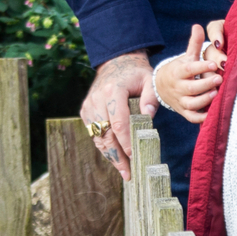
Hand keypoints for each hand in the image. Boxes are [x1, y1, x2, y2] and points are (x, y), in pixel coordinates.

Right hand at [81, 51, 154, 180]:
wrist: (116, 62)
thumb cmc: (136, 74)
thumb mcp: (149, 80)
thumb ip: (151, 98)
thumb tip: (148, 118)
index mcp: (112, 90)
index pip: (118, 121)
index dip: (125, 140)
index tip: (133, 155)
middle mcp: (97, 99)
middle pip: (105, 134)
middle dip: (117, 155)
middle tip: (129, 173)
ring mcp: (89, 106)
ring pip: (97, 137)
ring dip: (110, 155)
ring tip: (124, 171)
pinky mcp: (85, 111)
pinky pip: (93, 134)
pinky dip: (104, 147)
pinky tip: (116, 158)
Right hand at [153, 23, 224, 124]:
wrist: (162, 86)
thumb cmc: (180, 69)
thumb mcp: (186, 56)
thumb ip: (194, 43)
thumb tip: (198, 26)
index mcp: (178, 72)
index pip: (188, 69)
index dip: (200, 67)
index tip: (213, 64)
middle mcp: (178, 87)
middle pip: (190, 88)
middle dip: (205, 84)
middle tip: (219, 79)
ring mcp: (180, 101)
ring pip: (191, 103)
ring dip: (204, 100)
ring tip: (216, 93)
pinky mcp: (184, 111)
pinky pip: (192, 117)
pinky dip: (201, 118)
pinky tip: (212, 113)